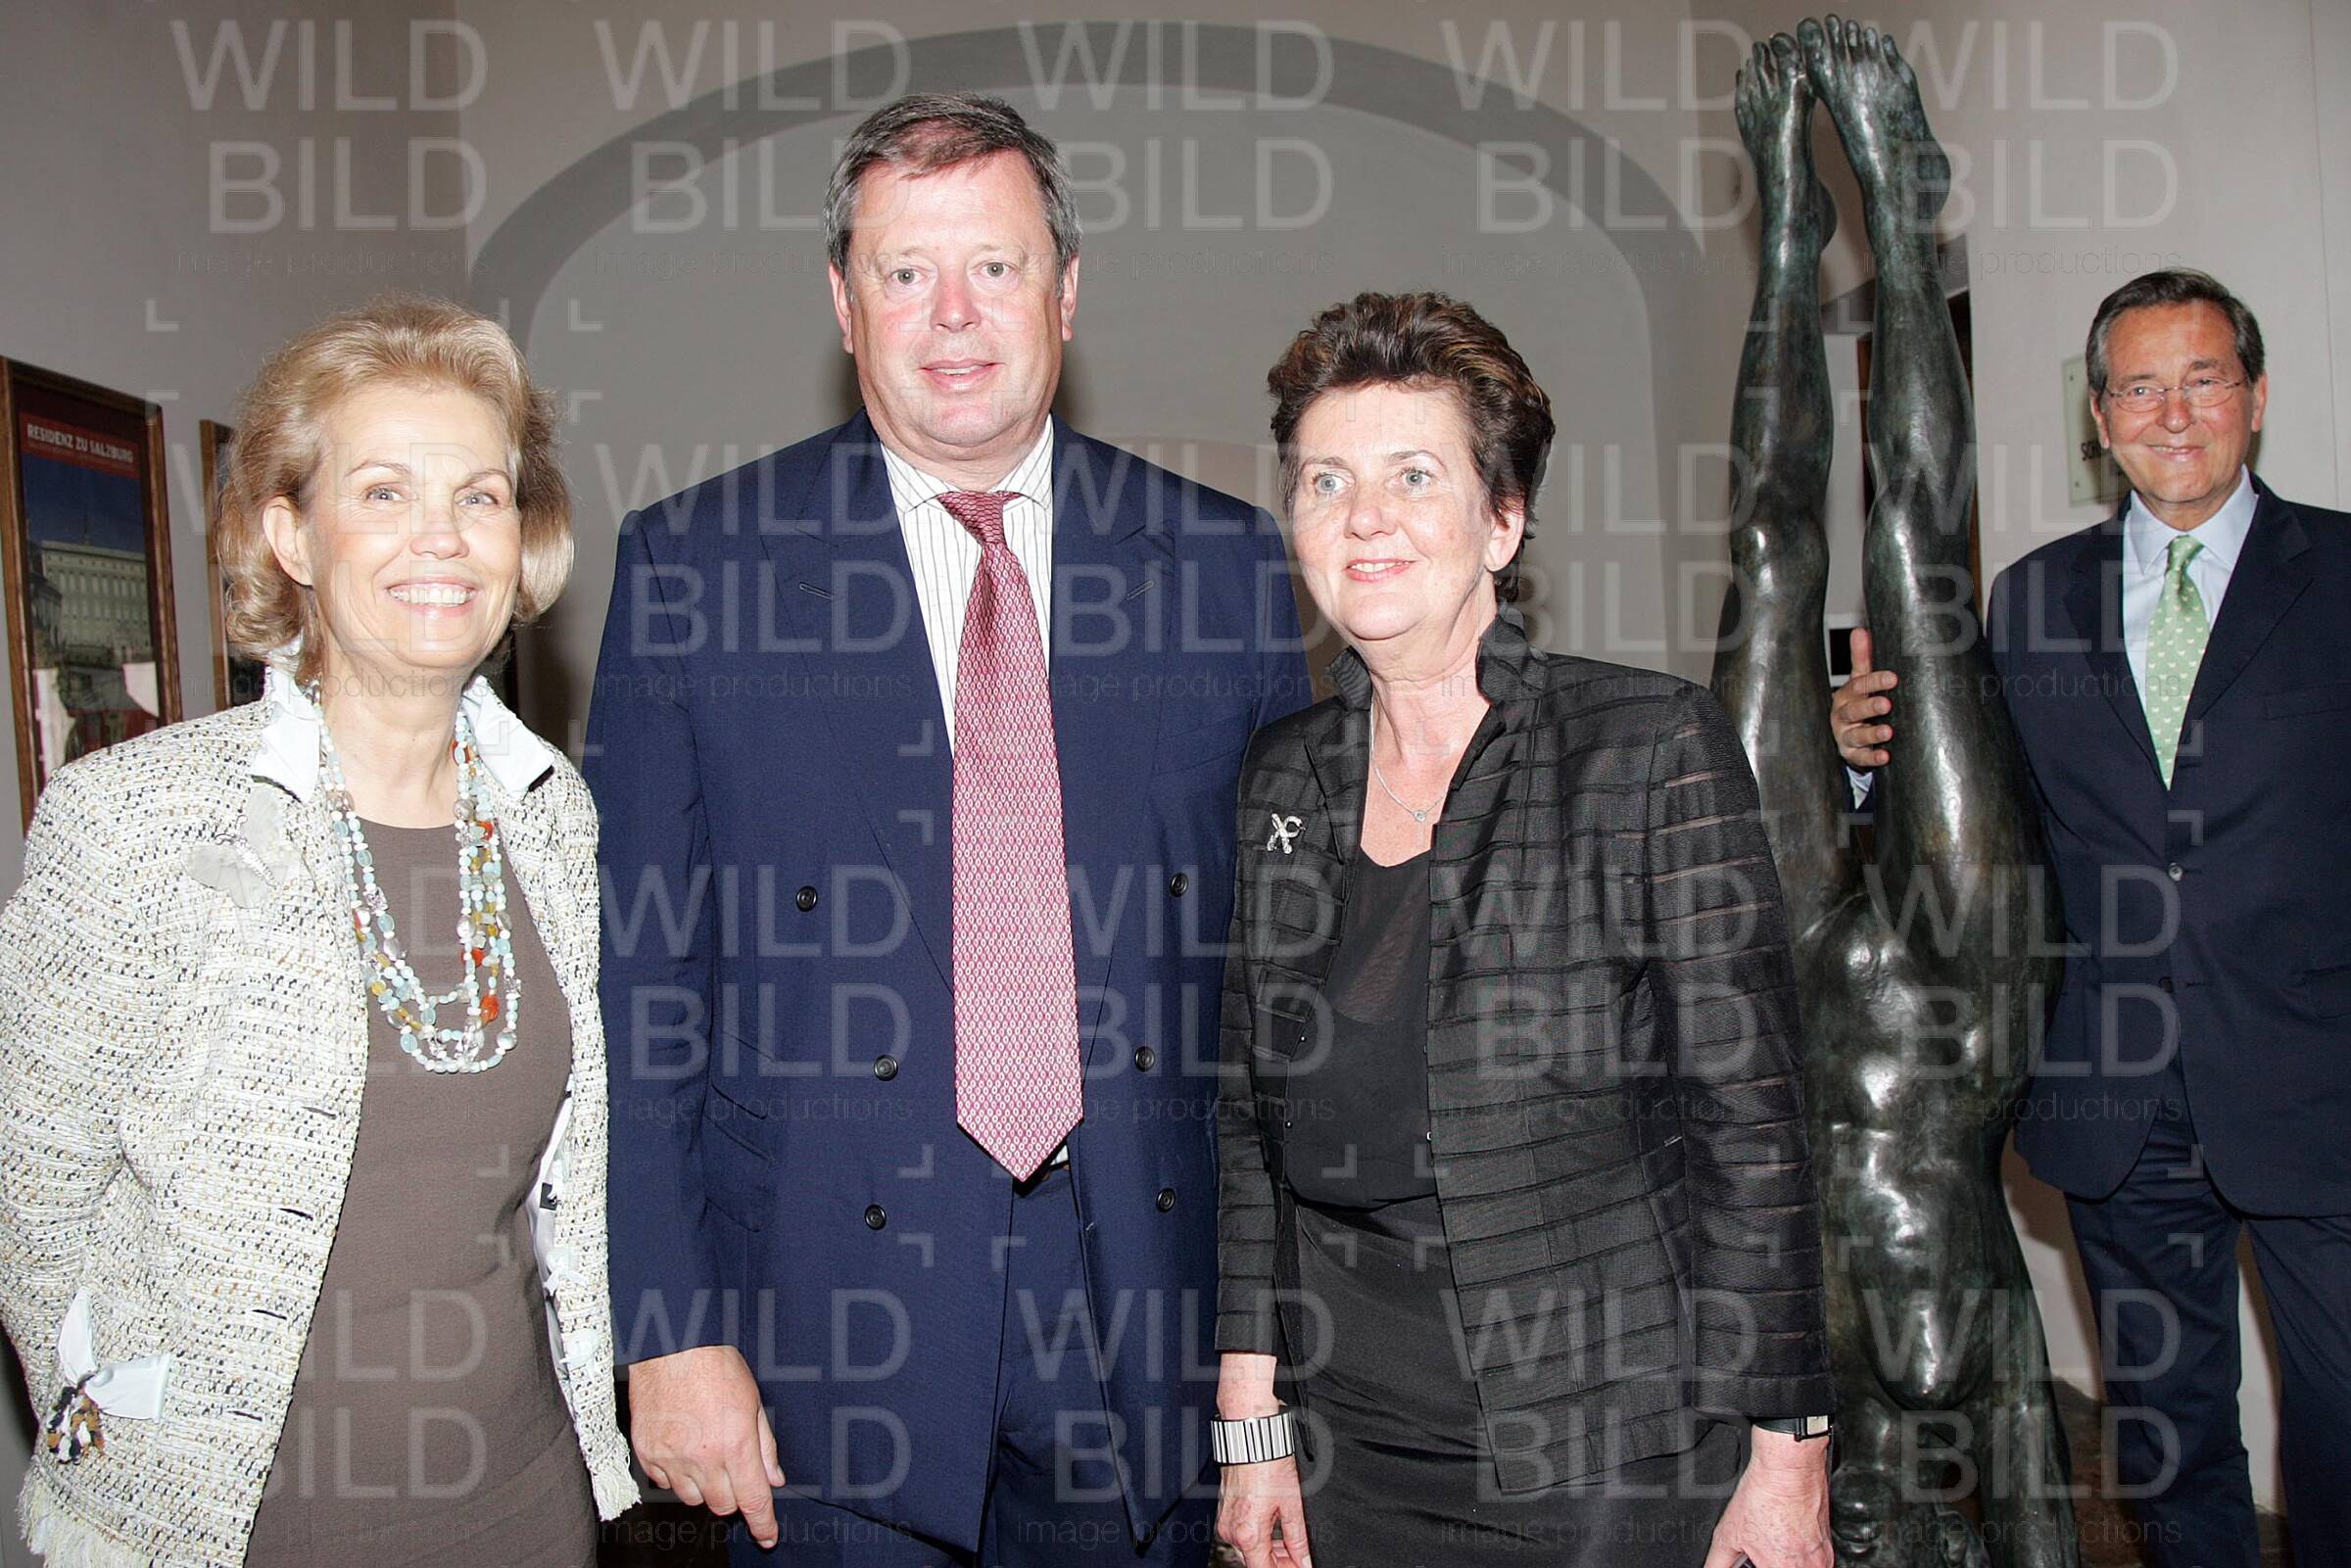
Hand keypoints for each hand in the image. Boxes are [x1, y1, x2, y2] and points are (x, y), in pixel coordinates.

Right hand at [626, 1344, 786, 1549]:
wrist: (672, 1345)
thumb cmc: (715, 1365)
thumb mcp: (753, 1401)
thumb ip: (764, 1445)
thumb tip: (773, 1478)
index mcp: (735, 1444)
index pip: (753, 1499)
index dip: (763, 1524)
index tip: (767, 1536)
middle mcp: (703, 1457)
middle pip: (723, 1505)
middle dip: (733, 1496)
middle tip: (734, 1472)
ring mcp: (671, 1458)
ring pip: (693, 1499)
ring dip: (704, 1487)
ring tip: (706, 1454)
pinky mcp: (647, 1453)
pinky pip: (665, 1484)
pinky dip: (677, 1476)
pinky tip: (682, 1449)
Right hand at [1217, 1455, 1312, 1567]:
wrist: (1251, 1437)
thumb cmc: (1268, 1464)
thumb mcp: (1292, 1505)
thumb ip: (1298, 1538)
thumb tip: (1304, 1558)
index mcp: (1248, 1533)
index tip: (1299, 1567)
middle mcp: (1232, 1530)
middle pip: (1255, 1561)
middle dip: (1279, 1562)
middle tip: (1299, 1557)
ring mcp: (1225, 1520)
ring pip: (1248, 1548)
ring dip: (1269, 1550)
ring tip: (1290, 1543)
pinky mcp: (1224, 1509)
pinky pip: (1241, 1532)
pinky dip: (1258, 1535)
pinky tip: (1273, 1529)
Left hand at [1704, 1427, 1830, 1567]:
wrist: (1790, 1469)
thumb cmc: (1764, 1495)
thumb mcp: (1728, 1533)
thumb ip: (1718, 1561)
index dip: (1756, 1564)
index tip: (1753, 1559)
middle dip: (1769, 1563)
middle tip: (1763, 1549)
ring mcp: (1822, 1560)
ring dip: (1784, 1562)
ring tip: (1774, 1542)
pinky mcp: (1828, 1549)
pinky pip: (1813, 1562)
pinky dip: (1798, 1556)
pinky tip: (1786, 1537)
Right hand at [1831, 627, 1896, 768]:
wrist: (1843, 734)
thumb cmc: (1856, 702)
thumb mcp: (1858, 681)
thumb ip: (1861, 658)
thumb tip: (1859, 630)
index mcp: (1846, 695)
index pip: (1859, 686)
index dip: (1874, 682)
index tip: (1892, 678)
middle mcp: (1843, 715)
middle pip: (1854, 710)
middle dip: (1870, 707)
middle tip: (1886, 704)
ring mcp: (1846, 736)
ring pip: (1857, 735)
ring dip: (1872, 734)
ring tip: (1888, 732)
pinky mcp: (1852, 754)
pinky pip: (1861, 757)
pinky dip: (1872, 757)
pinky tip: (1885, 756)